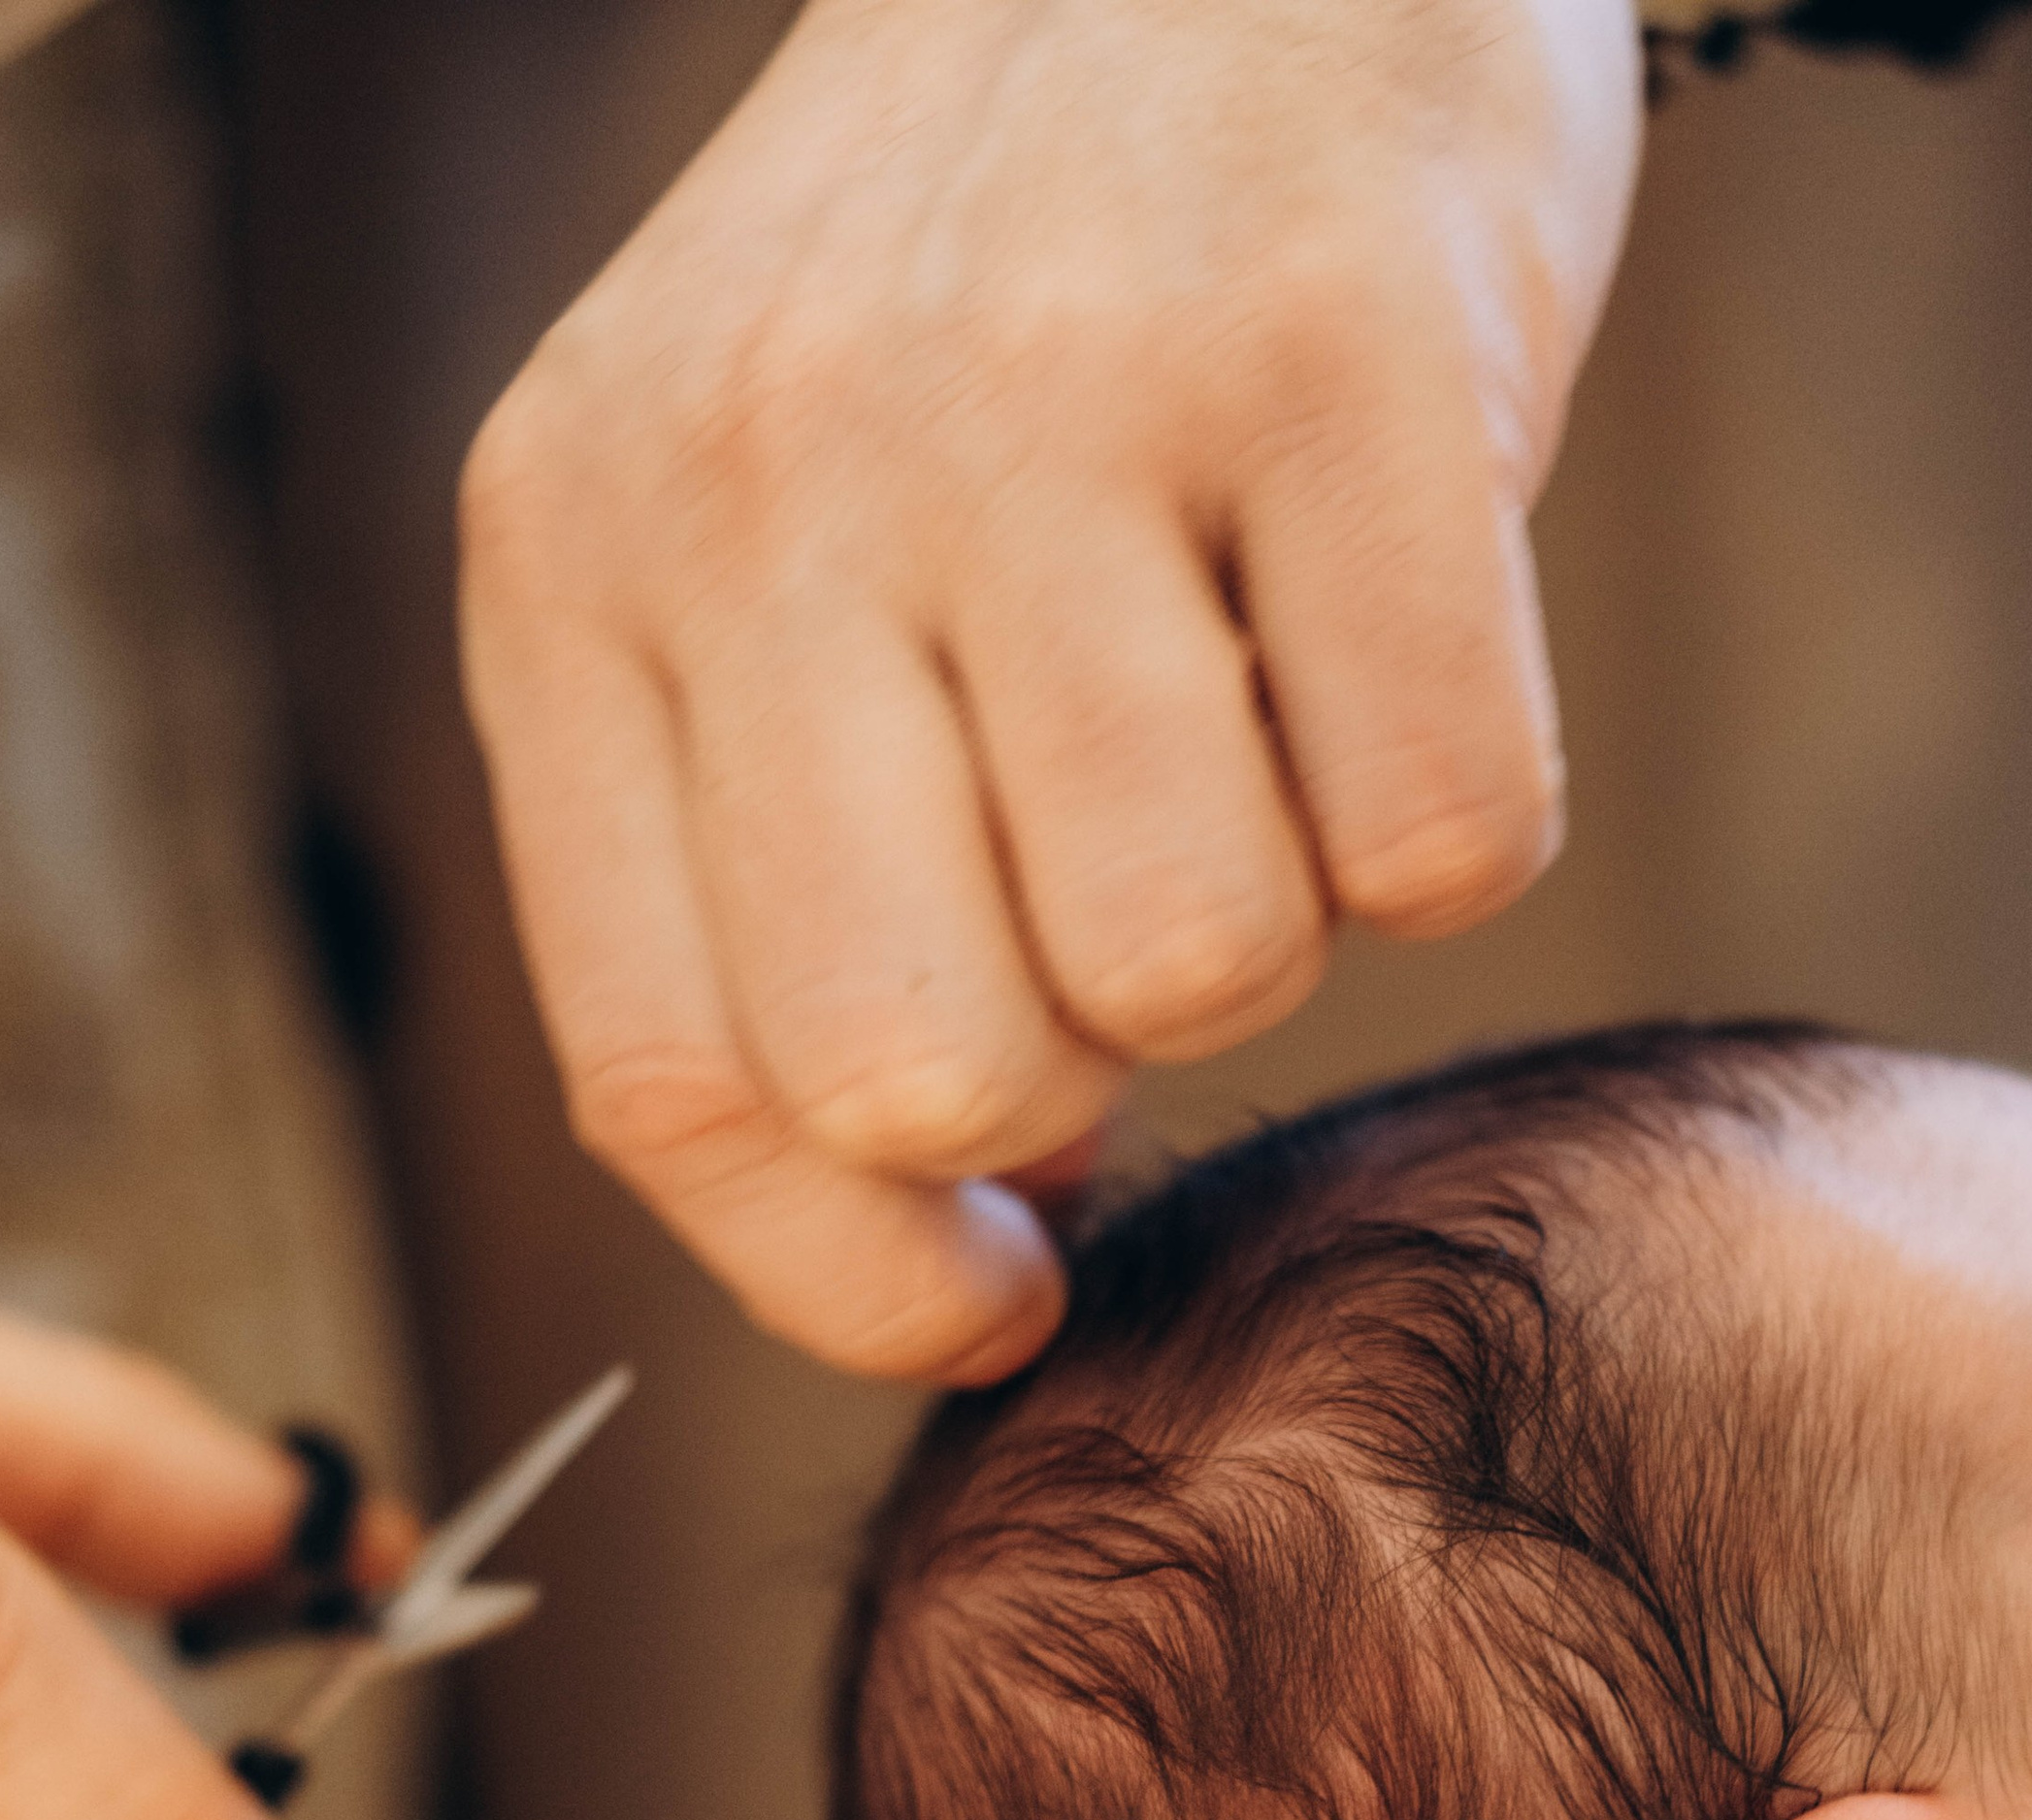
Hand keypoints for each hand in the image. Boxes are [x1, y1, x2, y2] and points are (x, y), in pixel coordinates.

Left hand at [462, 0, 1640, 1383]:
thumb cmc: (975, 314)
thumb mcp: (734, 554)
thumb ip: (760, 897)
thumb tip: (962, 1259)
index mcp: (580, 564)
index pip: (674, 1082)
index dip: (845, 1274)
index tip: (985, 1292)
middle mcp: (774, 478)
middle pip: (927, 1071)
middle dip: (1064, 1080)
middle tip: (1110, 901)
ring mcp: (1056, 404)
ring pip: (1196, 965)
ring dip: (1265, 923)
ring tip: (1245, 720)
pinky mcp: (1345, 352)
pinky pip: (1441, 839)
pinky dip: (1452, 812)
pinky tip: (1385, 641)